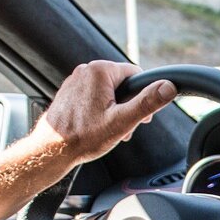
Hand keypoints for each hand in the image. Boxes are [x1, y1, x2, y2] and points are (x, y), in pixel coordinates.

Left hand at [26, 61, 176, 164]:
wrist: (51, 149)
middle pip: (122, 84)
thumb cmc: (83, 137)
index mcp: (100, 70)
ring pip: (108, 91)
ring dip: (115, 110)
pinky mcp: (70, 92)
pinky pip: (94, 96)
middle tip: (123, 128)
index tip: (140, 117)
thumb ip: (147, 102)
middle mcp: (86, 70)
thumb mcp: (122, 121)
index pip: (136, 75)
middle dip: (127, 106)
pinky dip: (100, 110)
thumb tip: (168, 87)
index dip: (143, 97)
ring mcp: (76, 80)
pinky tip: (96, 127)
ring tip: (108, 130)